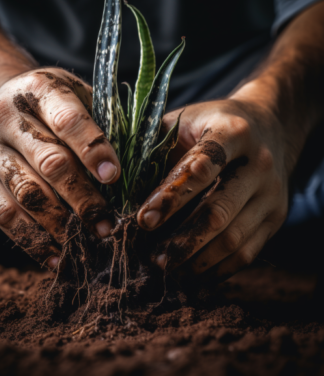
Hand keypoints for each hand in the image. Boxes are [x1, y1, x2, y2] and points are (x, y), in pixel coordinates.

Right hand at [0, 68, 120, 269]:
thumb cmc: (51, 106)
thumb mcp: (76, 97)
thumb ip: (102, 123)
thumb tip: (139, 166)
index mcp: (39, 89)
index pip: (68, 121)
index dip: (94, 151)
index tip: (114, 178)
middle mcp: (6, 116)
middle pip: (49, 163)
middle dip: (83, 199)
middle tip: (109, 225)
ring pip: (26, 193)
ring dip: (61, 225)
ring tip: (89, 243)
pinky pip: (3, 215)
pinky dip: (32, 240)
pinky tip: (58, 256)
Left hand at [137, 97, 290, 280]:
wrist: (268, 128)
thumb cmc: (213, 124)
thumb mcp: (186, 121)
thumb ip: (156, 146)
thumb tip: (118, 183)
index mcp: (234, 133)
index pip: (201, 168)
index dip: (170, 197)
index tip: (143, 220)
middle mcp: (260, 164)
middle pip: (219, 210)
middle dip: (182, 239)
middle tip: (153, 258)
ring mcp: (272, 194)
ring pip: (233, 238)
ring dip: (196, 259)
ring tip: (167, 268)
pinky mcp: (276, 217)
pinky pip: (247, 252)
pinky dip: (217, 268)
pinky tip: (192, 273)